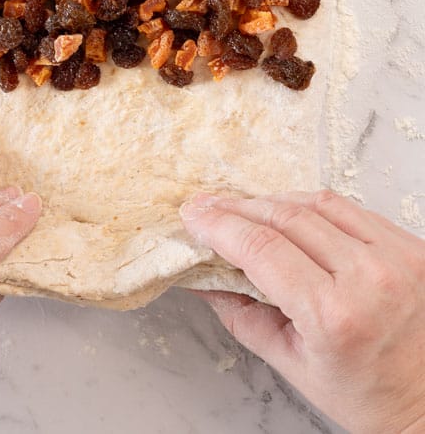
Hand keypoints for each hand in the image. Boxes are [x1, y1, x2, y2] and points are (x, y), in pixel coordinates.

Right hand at [180, 190, 424, 433]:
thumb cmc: (367, 395)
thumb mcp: (293, 365)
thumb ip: (241, 316)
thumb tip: (202, 279)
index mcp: (334, 315)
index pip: (262, 249)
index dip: (220, 226)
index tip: (194, 216)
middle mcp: (369, 277)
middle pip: (287, 217)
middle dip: (240, 207)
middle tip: (209, 205)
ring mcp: (396, 257)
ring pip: (319, 203)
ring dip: (275, 201)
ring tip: (247, 207)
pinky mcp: (411, 246)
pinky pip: (353, 209)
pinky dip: (316, 208)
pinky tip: (294, 215)